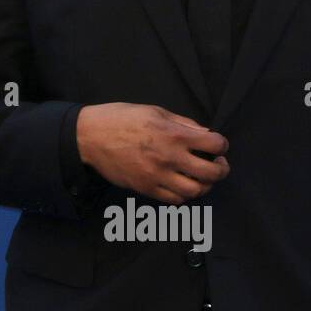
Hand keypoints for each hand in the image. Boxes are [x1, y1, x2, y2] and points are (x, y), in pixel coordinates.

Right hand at [76, 102, 228, 203]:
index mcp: (173, 134)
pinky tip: (182, 185)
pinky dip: (184, 195)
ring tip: (201, 177)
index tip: (217, 145)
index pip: (215, 144)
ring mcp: (157, 176)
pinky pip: (175, 200)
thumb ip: (182, 123)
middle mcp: (169, 158)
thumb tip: (204, 133)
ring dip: (204, 185)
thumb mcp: (154, 111)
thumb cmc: (120, 118)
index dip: (221, 145)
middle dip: (221, 169)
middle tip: (218, 164)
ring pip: (195, 191)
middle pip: (211, 173)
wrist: (89, 137)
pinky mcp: (146, 189)